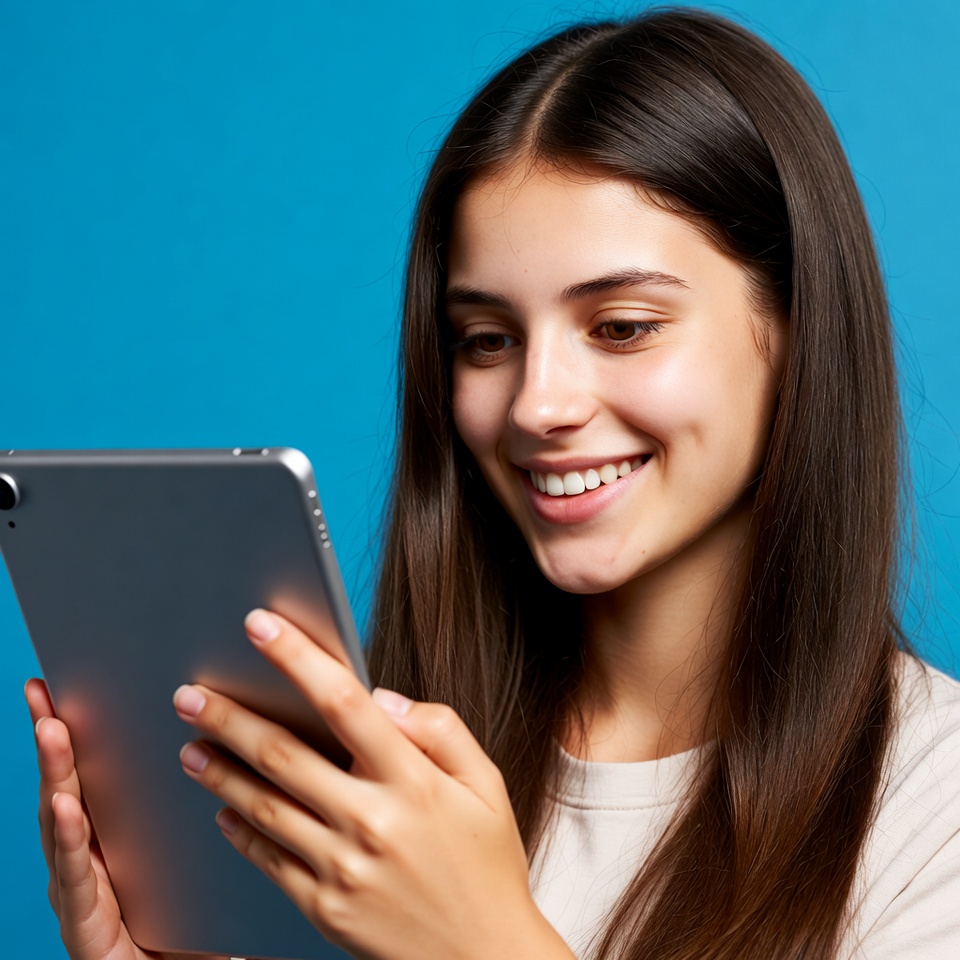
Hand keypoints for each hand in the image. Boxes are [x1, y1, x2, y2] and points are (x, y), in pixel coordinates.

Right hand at [25, 678, 224, 959]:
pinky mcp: (87, 926)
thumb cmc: (202, 921)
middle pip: (72, 784)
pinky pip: (78, 876)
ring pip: (64, 822)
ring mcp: (83, 889)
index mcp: (120, 834)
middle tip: (42, 689)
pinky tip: (67, 804)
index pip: (98, 768)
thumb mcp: (211, 852)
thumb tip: (271, 737)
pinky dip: (70, 838)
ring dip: (55, 773)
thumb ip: (228, 802)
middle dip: (54, 736)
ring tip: (50, 729)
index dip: (82, 724)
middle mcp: (95, 856)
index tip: (70, 678)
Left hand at [173, 610, 573, 959]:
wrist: (484, 959)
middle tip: (190, 694)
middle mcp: (372, 821)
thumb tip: (383, 698)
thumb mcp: (487, 785)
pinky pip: (269, 859)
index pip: (344, 703)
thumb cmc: (486, 864)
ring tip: (191, 745)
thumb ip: (441, 729)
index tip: (262, 627)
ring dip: (221, 770)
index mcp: (414, 782)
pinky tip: (223, 807)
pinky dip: (240, 829)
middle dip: (230, 717)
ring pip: (264, 805)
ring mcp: (343, 868)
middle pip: (285, 754)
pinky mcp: (324, 907)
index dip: (299, 658)